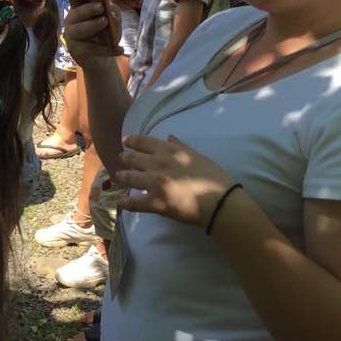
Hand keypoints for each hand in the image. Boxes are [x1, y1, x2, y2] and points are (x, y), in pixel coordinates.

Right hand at [62, 0, 120, 61]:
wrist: (102, 59)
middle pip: (75, 12)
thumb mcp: (113, 19)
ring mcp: (72, 36)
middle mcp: (72, 20)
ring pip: (78, 29)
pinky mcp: (77, 51)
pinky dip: (107, 49)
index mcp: (79, 8)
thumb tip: (110, 12)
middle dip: (87, 8)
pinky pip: (91, 48)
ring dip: (92, 25)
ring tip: (105, 22)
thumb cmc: (105, 33)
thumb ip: (113, 12)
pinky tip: (120, 49)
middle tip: (100, 7)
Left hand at [114, 134, 237, 228]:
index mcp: (170, 151)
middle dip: (125, 158)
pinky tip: (121, 203)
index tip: (125, 141)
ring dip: (122, 177)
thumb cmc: (214, 178)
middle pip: (132, 158)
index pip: (144, 141)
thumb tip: (169, 137)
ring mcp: (154, 183)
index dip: (131, 141)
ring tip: (119, 178)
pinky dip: (125, 203)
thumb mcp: (198, 156)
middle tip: (121, 159)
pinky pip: (134, 203)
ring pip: (129, 178)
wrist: (220, 202)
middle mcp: (158, 163)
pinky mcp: (155, 202)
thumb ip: (181, 146)